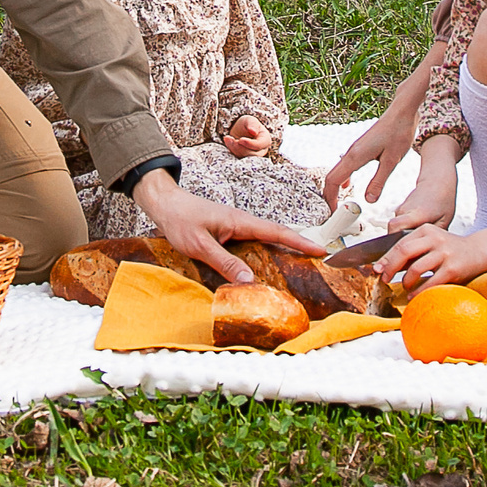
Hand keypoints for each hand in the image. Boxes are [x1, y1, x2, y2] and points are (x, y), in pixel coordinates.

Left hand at [133, 168, 325, 282]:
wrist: (165, 204)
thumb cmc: (180, 221)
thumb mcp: (200, 245)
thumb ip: (224, 262)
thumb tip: (249, 282)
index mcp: (240, 222)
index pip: (277, 232)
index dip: (300, 243)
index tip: (321, 251)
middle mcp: (243, 223)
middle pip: (278, 235)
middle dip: (300, 246)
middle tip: (321, 260)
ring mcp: (237, 227)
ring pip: (267, 239)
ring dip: (285, 249)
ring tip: (303, 264)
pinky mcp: (230, 232)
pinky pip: (255, 242)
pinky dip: (268, 250)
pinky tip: (269, 264)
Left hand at [223, 115, 275, 157]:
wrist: (239, 129)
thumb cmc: (247, 124)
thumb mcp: (249, 120)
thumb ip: (252, 124)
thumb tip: (253, 132)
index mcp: (265, 140)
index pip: (260, 145)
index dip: (250, 144)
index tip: (240, 139)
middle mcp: (261, 150)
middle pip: (252, 154)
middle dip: (240, 148)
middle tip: (231, 139)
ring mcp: (253, 155)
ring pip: (244, 157)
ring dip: (234, 148)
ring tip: (228, 138)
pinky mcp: (244, 158)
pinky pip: (238, 157)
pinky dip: (232, 149)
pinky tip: (228, 140)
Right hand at [320, 49, 436, 207]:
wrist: (402, 112)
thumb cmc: (398, 132)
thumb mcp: (391, 161)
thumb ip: (379, 181)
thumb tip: (369, 200)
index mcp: (356, 156)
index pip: (333, 180)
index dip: (330, 198)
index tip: (333, 212)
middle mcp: (351, 152)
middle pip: (331, 177)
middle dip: (329, 196)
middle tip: (335, 212)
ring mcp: (354, 150)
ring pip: (337, 172)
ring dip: (335, 188)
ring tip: (340, 204)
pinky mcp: (359, 149)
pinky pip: (345, 167)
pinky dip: (343, 179)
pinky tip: (349, 186)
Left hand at [373, 223, 486, 294]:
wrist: (478, 251)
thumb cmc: (451, 249)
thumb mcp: (431, 242)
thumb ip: (412, 249)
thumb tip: (386, 264)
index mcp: (426, 230)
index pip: (399, 243)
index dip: (386, 258)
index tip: (377, 268)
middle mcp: (434, 239)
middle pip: (403, 251)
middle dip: (390, 267)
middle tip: (384, 278)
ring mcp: (444, 253)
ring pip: (415, 268)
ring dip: (406, 281)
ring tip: (405, 286)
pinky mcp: (452, 269)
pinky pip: (430, 282)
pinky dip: (419, 291)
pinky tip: (414, 295)